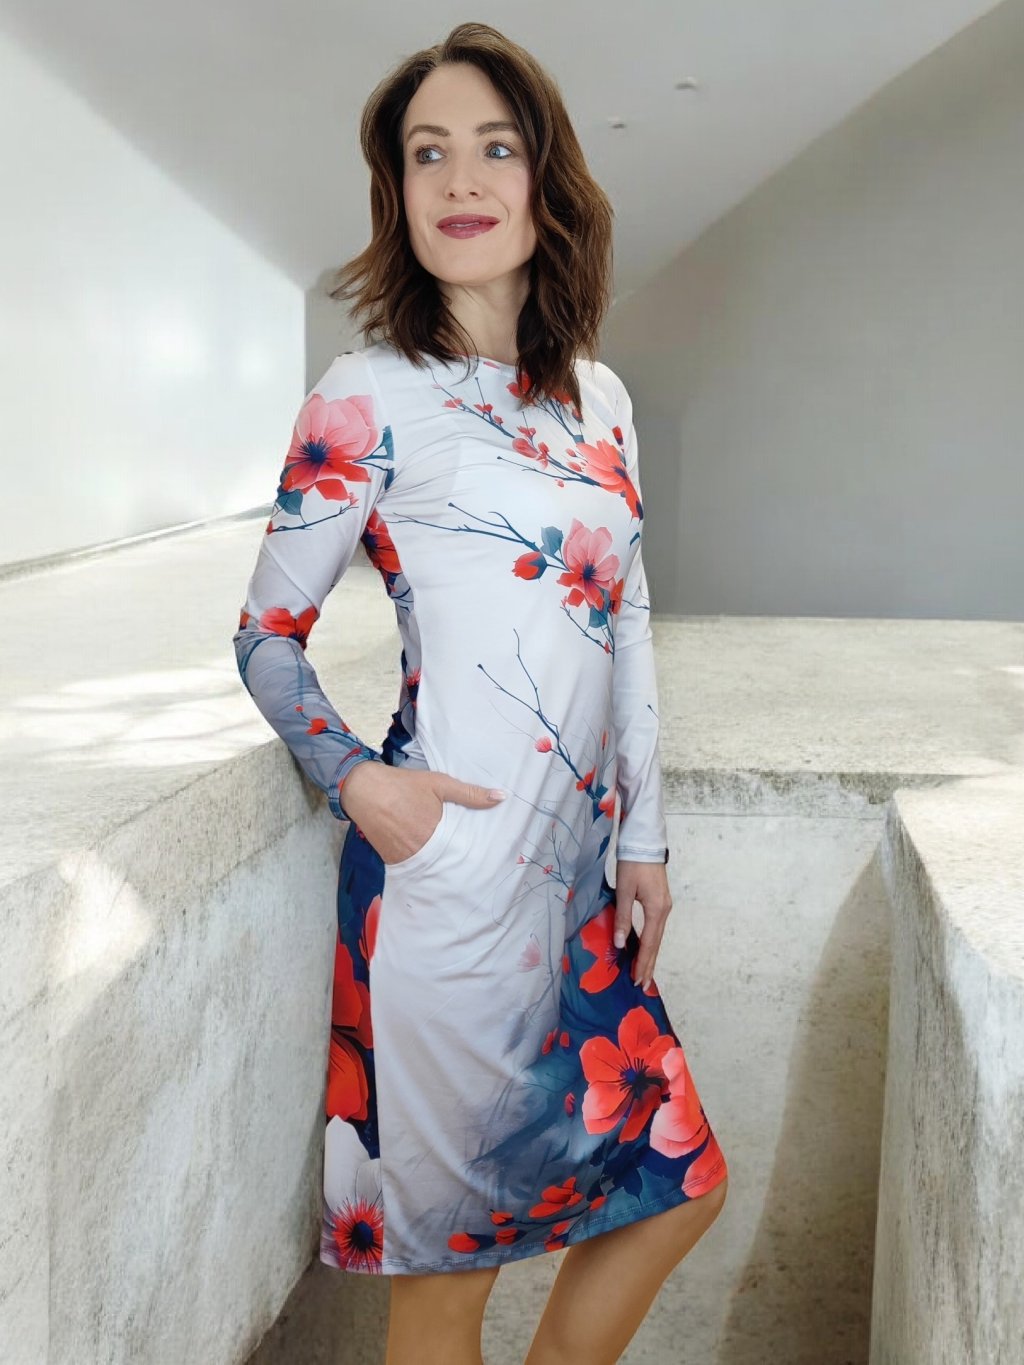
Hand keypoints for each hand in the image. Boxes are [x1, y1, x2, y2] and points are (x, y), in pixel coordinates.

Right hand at [339, 760, 505, 865]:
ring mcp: (407, 858)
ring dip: (444, 868)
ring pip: (433, 870)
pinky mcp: (394, 861)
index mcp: (437, 832)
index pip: (465, 853)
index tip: (490, 859)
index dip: (476, 856)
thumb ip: (471, 793)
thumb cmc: (404, 785)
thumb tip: (502, 797)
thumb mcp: (440, 784)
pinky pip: (415, 869)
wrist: (364, 790)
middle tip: (478, 867)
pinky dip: (425, 867)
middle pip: (449, 865)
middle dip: (462, 865)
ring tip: (458, 866)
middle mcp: (422, 850)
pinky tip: (434, 862)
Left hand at [613, 860, 672, 991]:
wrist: (644, 841)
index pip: (649, 944)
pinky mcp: (660, 901)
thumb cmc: (632, 864)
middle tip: (642, 986)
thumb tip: (621, 944)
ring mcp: (664, 906)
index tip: (637, 981)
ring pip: (657, 937)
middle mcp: (664, 911)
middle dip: (648, 965)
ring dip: (650, 955)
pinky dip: (650, 942)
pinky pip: (656, 928)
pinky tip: (644, 950)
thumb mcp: (624, 890)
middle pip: (656, 944)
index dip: (642, 963)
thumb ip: (623, 918)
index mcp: (657, 910)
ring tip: (643, 973)